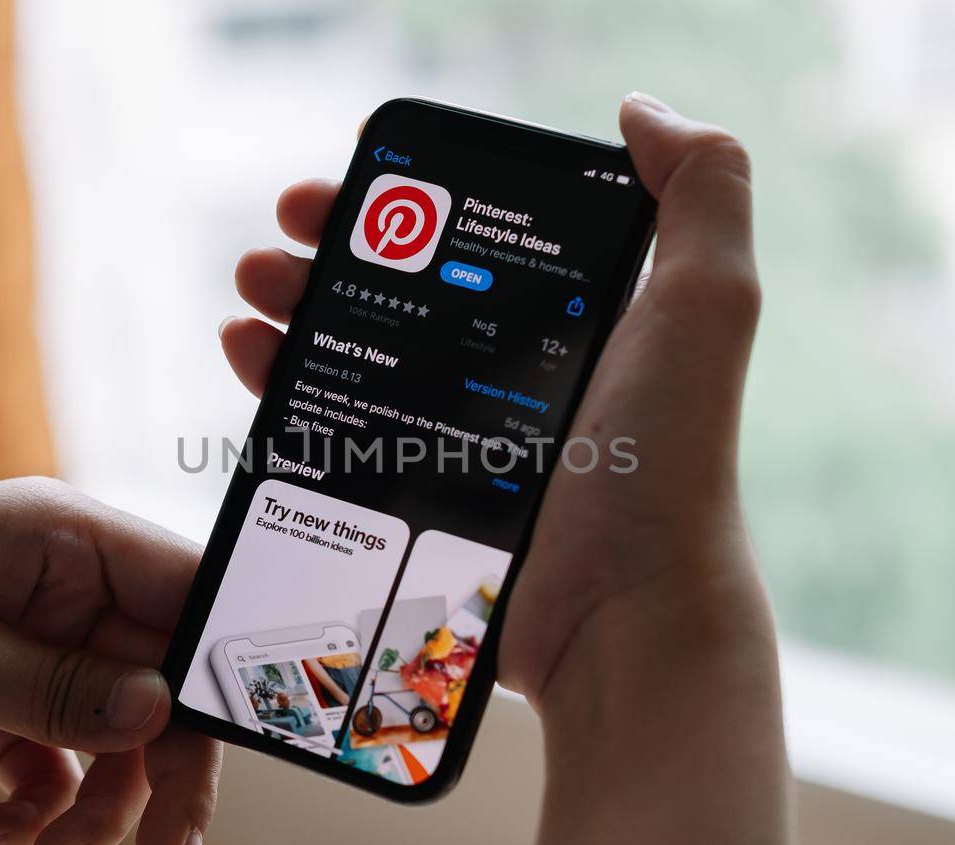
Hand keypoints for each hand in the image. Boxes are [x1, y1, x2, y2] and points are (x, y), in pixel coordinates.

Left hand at [0, 478, 218, 844]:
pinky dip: (35, 813)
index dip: (222, 663)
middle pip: (158, 683)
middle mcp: (54, 592)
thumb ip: (56, 686)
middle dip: (160, 773)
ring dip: (92, 810)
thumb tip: (164, 710)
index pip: (182, 590)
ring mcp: (24, 653)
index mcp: (55, 537)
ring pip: (112, 741)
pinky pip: (55, 770)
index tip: (247, 743)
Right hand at [220, 94, 790, 844]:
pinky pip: (339, 437)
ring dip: (294, 315)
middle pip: (402, 296)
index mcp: (576, 324)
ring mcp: (466, 446)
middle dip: (328, 256)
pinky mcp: (421, 507)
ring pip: (359, 361)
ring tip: (248, 296)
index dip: (407, 206)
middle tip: (273, 245)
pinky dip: (285, 392)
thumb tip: (641, 109)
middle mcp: (519, 379)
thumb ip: (701, 192)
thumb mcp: (705, 307)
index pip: (474, 242)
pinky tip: (250, 361)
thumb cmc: (665, 467)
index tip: (348, 182)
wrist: (622, 624)